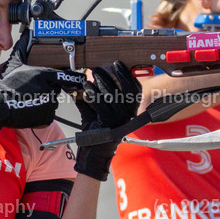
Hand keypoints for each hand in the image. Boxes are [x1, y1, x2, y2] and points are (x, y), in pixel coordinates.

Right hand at [0, 53, 82, 130]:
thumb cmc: (6, 85)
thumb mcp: (15, 64)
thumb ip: (23, 48)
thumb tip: (25, 34)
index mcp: (43, 75)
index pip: (65, 76)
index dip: (74, 78)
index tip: (81, 79)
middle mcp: (48, 89)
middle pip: (56, 89)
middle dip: (47, 89)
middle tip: (32, 91)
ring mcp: (48, 104)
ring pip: (52, 102)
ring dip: (44, 102)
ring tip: (29, 100)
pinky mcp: (46, 117)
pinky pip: (48, 115)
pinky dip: (41, 114)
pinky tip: (30, 109)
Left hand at [74, 62, 141, 180]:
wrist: (94, 154)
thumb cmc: (97, 133)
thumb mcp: (97, 112)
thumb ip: (93, 97)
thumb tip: (85, 81)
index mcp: (129, 111)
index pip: (134, 90)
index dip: (127, 75)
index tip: (118, 64)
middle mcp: (127, 116)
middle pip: (123, 90)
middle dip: (111, 75)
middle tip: (99, 68)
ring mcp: (118, 120)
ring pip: (111, 96)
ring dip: (101, 83)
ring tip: (92, 75)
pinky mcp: (107, 124)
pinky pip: (100, 105)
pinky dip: (92, 94)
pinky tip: (86, 87)